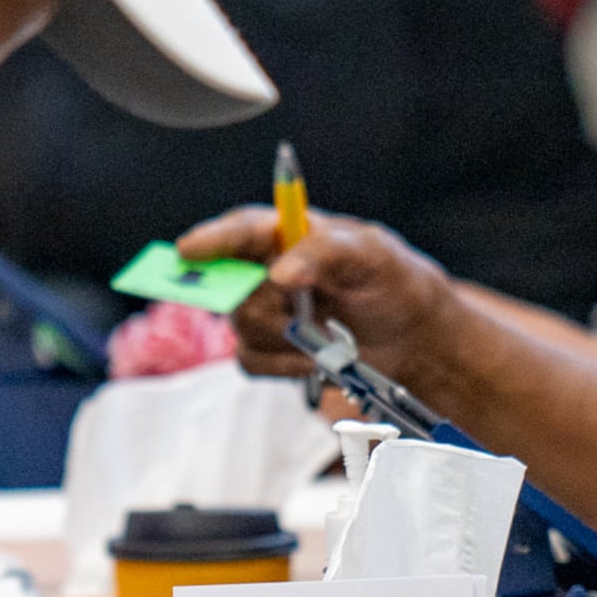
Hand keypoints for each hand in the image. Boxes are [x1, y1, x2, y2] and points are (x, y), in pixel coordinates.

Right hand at [175, 207, 463, 387]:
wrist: (409, 336)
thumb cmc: (389, 279)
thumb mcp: (369, 255)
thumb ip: (324, 254)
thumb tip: (279, 273)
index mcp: (285, 235)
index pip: (239, 231)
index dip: (210, 240)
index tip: (187, 252)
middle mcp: (265, 270)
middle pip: (230, 287)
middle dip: (262, 303)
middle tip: (290, 308)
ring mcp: (264, 311)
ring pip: (241, 327)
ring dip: (283, 338)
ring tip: (326, 334)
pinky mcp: (268, 350)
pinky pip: (251, 361)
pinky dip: (284, 365)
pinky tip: (315, 359)